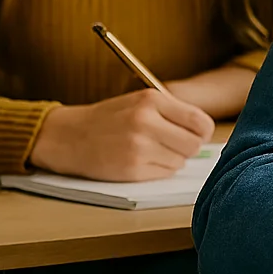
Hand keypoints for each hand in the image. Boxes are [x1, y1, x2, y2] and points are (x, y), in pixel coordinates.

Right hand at [29, 89, 213, 180]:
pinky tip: (140, 161)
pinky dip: (158, 170)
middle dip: (188, 148)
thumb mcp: (139, 102)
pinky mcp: (131, 169)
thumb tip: (206, 131)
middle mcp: (146, 121)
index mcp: (151, 100)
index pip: (200, 121)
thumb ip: (172, 112)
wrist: (66, 136)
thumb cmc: (107, 119)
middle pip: (194, 144)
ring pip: (180, 161)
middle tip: (173, 145)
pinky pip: (164, 173)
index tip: (198, 135)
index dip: (203, 132)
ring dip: (172, 159)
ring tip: (150, 151)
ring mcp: (138, 146)